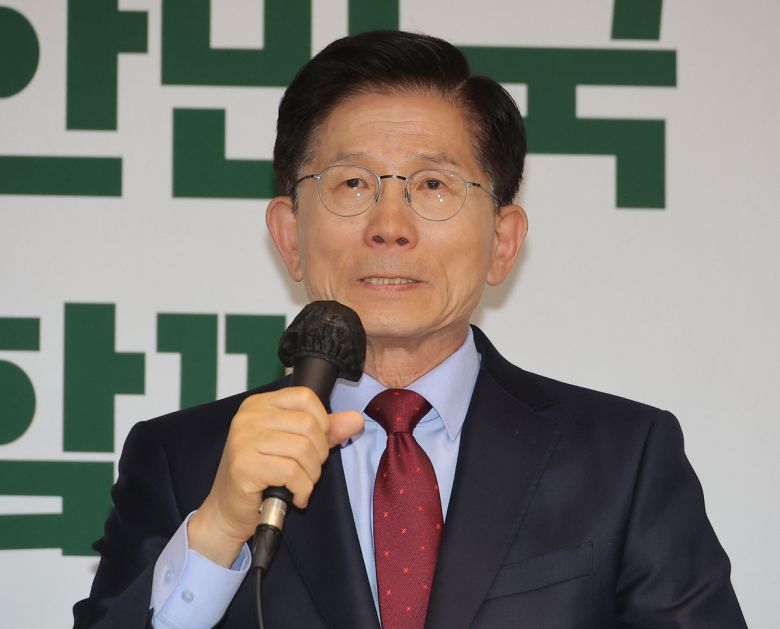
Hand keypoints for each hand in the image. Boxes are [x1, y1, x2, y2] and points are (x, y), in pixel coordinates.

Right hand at [187, 387, 363, 565]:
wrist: (228, 511)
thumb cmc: (261, 475)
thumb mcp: (294, 446)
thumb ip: (325, 430)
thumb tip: (355, 419)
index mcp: (260, 404)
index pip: (305, 397)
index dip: (322, 422)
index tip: (317, 443)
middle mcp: (248, 417)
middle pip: (308, 425)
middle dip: (319, 454)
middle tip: (310, 471)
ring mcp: (243, 440)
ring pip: (303, 450)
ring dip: (311, 475)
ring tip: (302, 485)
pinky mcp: (243, 466)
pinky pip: (291, 473)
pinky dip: (302, 489)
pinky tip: (295, 496)